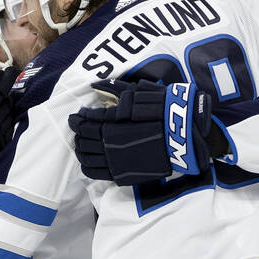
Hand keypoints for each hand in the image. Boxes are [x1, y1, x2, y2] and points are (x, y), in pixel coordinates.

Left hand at [68, 79, 218, 184]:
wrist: (182, 134)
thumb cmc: (162, 110)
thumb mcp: (139, 93)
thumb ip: (115, 88)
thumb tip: (94, 84)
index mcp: (112, 122)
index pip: (85, 121)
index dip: (77, 119)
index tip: (75, 116)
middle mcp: (110, 142)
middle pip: (83, 139)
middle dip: (77, 134)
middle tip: (76, 129)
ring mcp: (115, 160)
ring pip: (87, 156)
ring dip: (80, 150)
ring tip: (79, 145)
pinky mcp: (122, 173)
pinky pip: (96, 172)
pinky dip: (87, 166)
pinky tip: (86, 161)